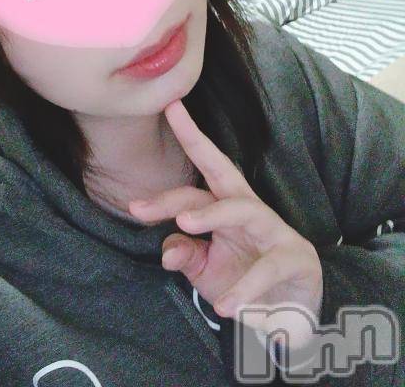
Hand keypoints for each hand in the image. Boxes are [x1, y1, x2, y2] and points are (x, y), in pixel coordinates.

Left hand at [129, 99, 322, 347]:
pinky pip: (268, 267)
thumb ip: (186, 254)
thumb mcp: (206, 271)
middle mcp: (248, 211)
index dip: (169, 176)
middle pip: (222, 172)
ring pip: (243, 209)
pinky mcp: (297, 258)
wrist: (288, 317)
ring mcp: (274, 231)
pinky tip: (226, 306)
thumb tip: (167, 248)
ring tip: (185, 224)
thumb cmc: (241, 284)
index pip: (193, 184)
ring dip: (212, 214)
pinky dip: (245, 288)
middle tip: (168, 129)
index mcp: (223, 210)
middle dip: (198, 144)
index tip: (147, 157)